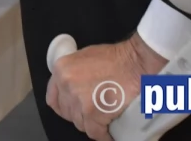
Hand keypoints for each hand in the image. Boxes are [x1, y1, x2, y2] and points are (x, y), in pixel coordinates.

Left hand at [46, 33, 166, 140]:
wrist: (137, 62)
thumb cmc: (117, 58)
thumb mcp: (86, 58)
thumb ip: (74, 73)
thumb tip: (73, 88)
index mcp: (61, 69)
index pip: (53, 98)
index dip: (65, 107)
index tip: (73, 110)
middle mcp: (66, 84)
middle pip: (67, 113)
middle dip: (80, 116)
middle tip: (93, 114)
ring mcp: (78, 99)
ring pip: (80, 123)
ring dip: (92, 124)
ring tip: (104, 120)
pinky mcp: (92, 112)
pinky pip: (94, 132)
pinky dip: (103, 135)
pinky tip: (109, 134)